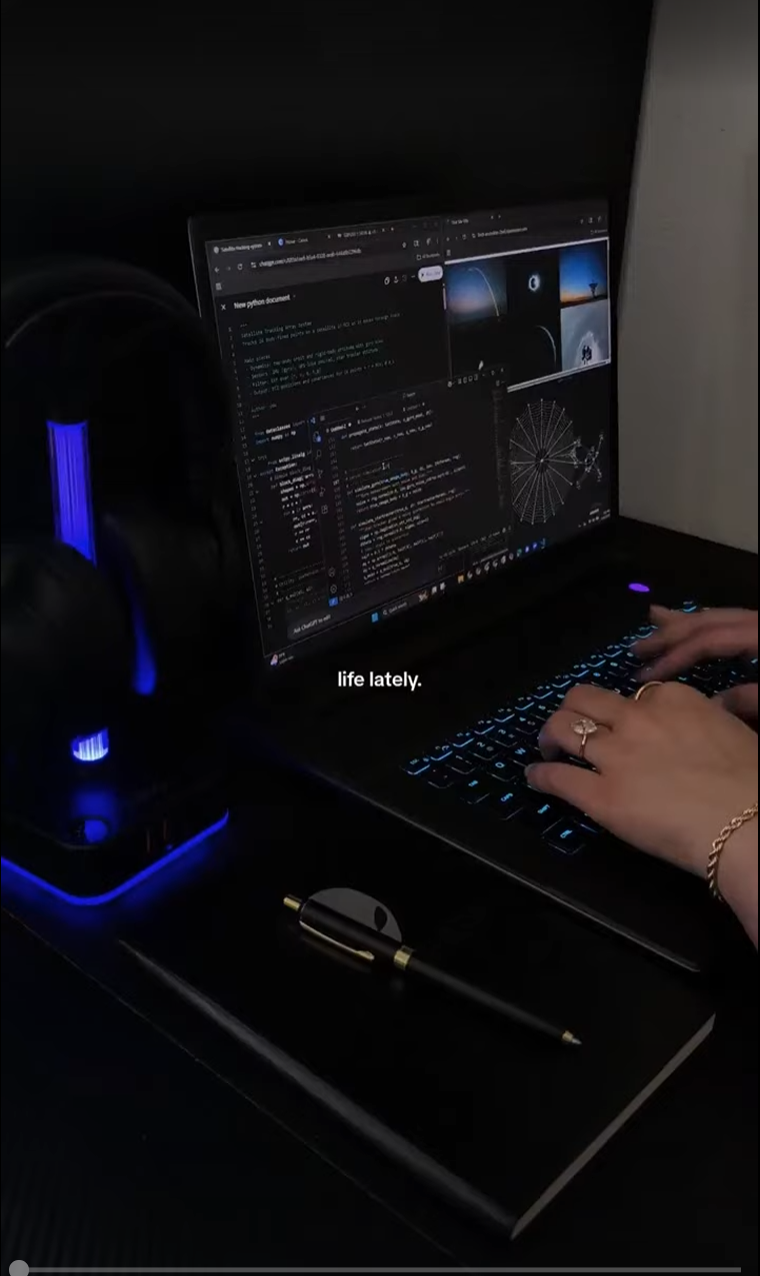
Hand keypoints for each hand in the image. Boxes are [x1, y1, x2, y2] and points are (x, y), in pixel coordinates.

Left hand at [528, 682, 757, 878]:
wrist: (748, 826)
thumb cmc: (753, 784)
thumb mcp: (736, 730)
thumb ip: (713, 717)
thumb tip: (714, 713)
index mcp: (673, 699)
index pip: (633, 693)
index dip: (622, 710)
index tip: (620, 722)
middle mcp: (637, 719)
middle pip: (584, 698)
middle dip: (572, 709)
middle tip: (570, 727)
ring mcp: (615, 756)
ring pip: (562, 728)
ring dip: (549, 736)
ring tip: (547, 747)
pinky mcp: (600, 796)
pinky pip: (557, 778)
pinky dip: (540, 775)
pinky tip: (535, 777)